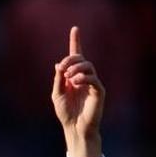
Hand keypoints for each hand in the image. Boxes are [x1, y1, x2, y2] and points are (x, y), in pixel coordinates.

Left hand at [51, 26, 104, 156]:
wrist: (74, 128)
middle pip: (81, 58)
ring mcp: (92, 83)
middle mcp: (84, 77)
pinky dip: (83, 77)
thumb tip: (58, 64)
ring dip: (76, 68)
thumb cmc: (66, 113)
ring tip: (68, 78)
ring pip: (88, 66)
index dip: (76, 42)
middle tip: (62, 69)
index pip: (76, 56)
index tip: (75, 28)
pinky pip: (93, 78)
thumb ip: (58, 79)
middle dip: (70, 59)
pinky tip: (75, 82)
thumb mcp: (57, 94)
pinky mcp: (98, 91)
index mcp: (73, 76)